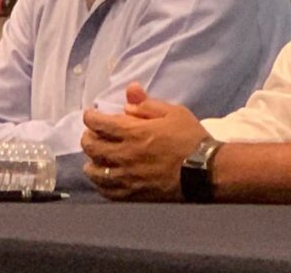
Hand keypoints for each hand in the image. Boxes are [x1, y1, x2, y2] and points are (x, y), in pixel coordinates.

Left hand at [80, 84, 208, 200]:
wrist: (203, 171)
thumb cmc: (190, 138)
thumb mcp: (173, 112)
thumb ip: (148, 104)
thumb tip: (129, 95)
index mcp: (134, 132)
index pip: (99, 124)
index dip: (90, 117)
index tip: (91, 114)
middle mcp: (124, 155)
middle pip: (91, 147)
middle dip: (87, 137)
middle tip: (91, 133)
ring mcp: (126, 177)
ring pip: (94, 171)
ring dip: (91, 161)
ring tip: (95, 157)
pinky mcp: (131, 194)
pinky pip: (106, 191)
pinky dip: (100, 183)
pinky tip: (104, 178)